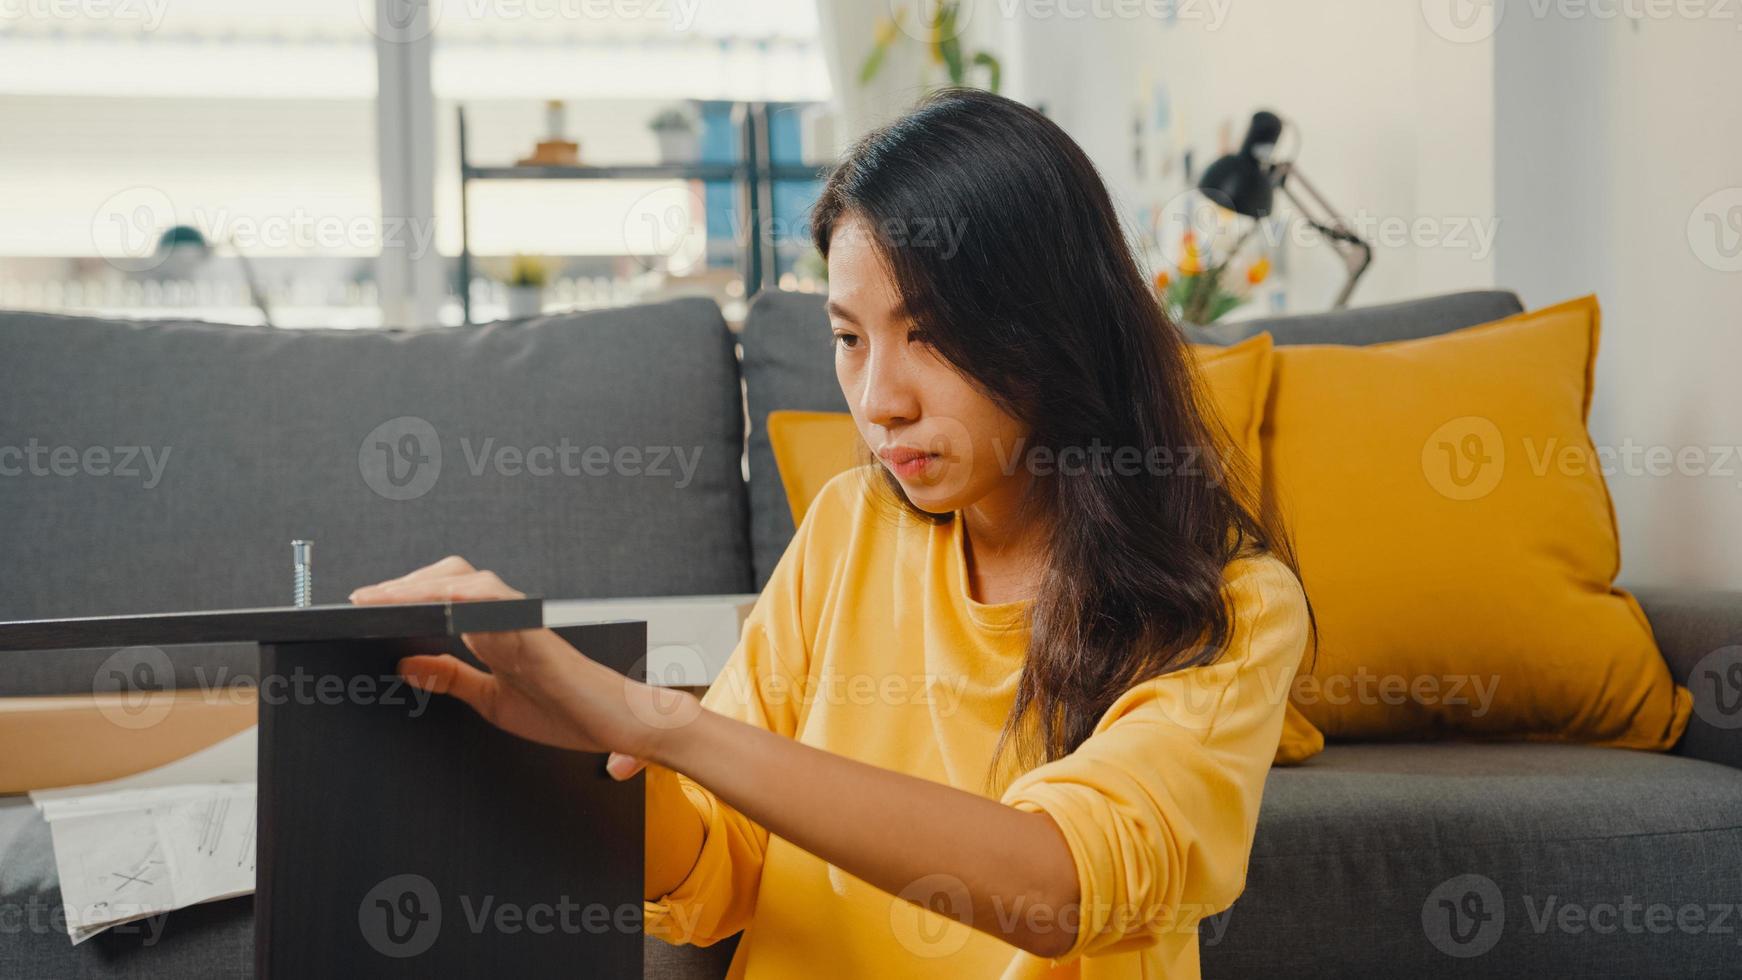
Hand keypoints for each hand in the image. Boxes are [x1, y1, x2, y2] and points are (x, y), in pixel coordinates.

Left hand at [349, 556, 699, 778]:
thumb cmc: (568, 711)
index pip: (444, 594)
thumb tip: (405, 663)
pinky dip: (462, 597)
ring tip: (381, 600)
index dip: (403, 592)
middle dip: (405, 583)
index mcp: (493, 633)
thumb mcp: (491, 700)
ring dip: (421, 585)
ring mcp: (522, 624)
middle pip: (451, 575)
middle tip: (362, 600)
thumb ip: (452, 678)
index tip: (361, 605)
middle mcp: (506, 620)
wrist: (620, 727)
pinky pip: (496, 606)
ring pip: (468, 582)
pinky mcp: (537, 636)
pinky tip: (435, 604)